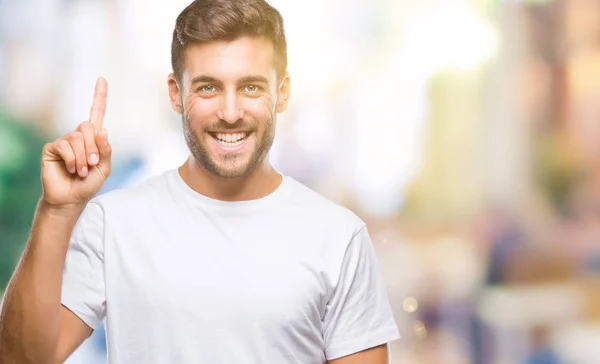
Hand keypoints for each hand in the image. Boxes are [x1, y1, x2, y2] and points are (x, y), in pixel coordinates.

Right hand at [41, 77, 111, 207]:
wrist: (71, 199)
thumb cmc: (89, 184)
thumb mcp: (104, 168)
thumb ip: (106, 150)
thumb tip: (103, 131)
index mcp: (93, 138)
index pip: (96, 113)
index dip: (99, 96)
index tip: (102, 79)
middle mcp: (78, 136)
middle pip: (88, 126)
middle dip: (93, 148)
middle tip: (92, 164)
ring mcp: (64, 141)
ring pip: (77, 137)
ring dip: (84, 157)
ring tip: (82, 171)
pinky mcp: (52, 147)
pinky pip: (65, 145)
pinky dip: (72, 159)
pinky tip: (72, 169)